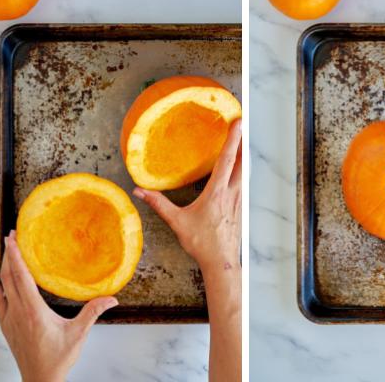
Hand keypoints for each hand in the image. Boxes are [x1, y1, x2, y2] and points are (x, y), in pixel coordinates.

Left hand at [0, 231, 118, 381]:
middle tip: (12, 235)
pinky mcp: (6, 324)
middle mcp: (18, 312)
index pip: (22, 277)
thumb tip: (111, 299)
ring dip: (2, 265)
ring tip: (5, 248)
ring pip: (2, 286)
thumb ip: (93, 313)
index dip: (17, 256)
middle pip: (9, 276)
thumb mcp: (78, 334)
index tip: (14, 239)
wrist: (40, 379)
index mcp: (33, 311)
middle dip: (9, 254)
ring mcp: (9, 318)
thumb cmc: (58, 359)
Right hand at [133, 118, 241, 273]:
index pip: (226, 160)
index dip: (232, 139)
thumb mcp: (177, 222)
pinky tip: (240, 169)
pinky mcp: (242, 208)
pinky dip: (243, 170)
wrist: (221, 262)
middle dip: (243, 140)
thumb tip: (139, 191)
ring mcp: (240, 201)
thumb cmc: (201, 243)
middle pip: (241, 161)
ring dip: (244, 154)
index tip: (238, 122)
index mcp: (217, 193)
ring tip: (243, 140)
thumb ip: (159, 204)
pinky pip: (244, 183)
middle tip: (243, 123)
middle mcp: (232, 193)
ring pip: (245, 172)